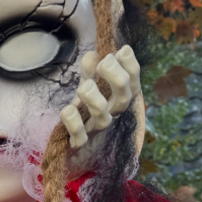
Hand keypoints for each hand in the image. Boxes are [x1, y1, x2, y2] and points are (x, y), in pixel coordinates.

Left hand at [59, 45, 139, 166]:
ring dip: (95, 100)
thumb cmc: (86, 114)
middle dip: (117, 79)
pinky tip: (67, 110)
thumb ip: (91, 71)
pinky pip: (79, 136)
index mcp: (117, 99)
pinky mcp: (80, 144)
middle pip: (124, 99)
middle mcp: (111, 114)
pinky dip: (73, 122)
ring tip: (85, 86)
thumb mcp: (89, 88)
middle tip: (105, 62)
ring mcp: (96, 130)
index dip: (131, 67)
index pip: (133, 83)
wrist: (78, 152)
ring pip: (103, 117)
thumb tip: (93, 55)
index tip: (122, 50)